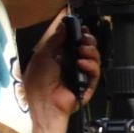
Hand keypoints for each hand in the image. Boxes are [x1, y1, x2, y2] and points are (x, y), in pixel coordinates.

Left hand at [22, 13, 99, 132]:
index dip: (78, 33)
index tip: (80, 27)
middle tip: (85, 37)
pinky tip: (82, 63)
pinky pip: (95, 72)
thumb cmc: (38, 83)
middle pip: (86, 48)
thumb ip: (53, 41)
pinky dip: (91, 65)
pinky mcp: (88, 84)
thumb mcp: (42, 56)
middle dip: (87, 40)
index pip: (72, 42)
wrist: (45, 105)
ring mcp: (80, 74)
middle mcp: (71, 65)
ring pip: (94, 58)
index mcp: (59, 57)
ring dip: (91, 50)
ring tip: (83, 50)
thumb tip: (63, 27)